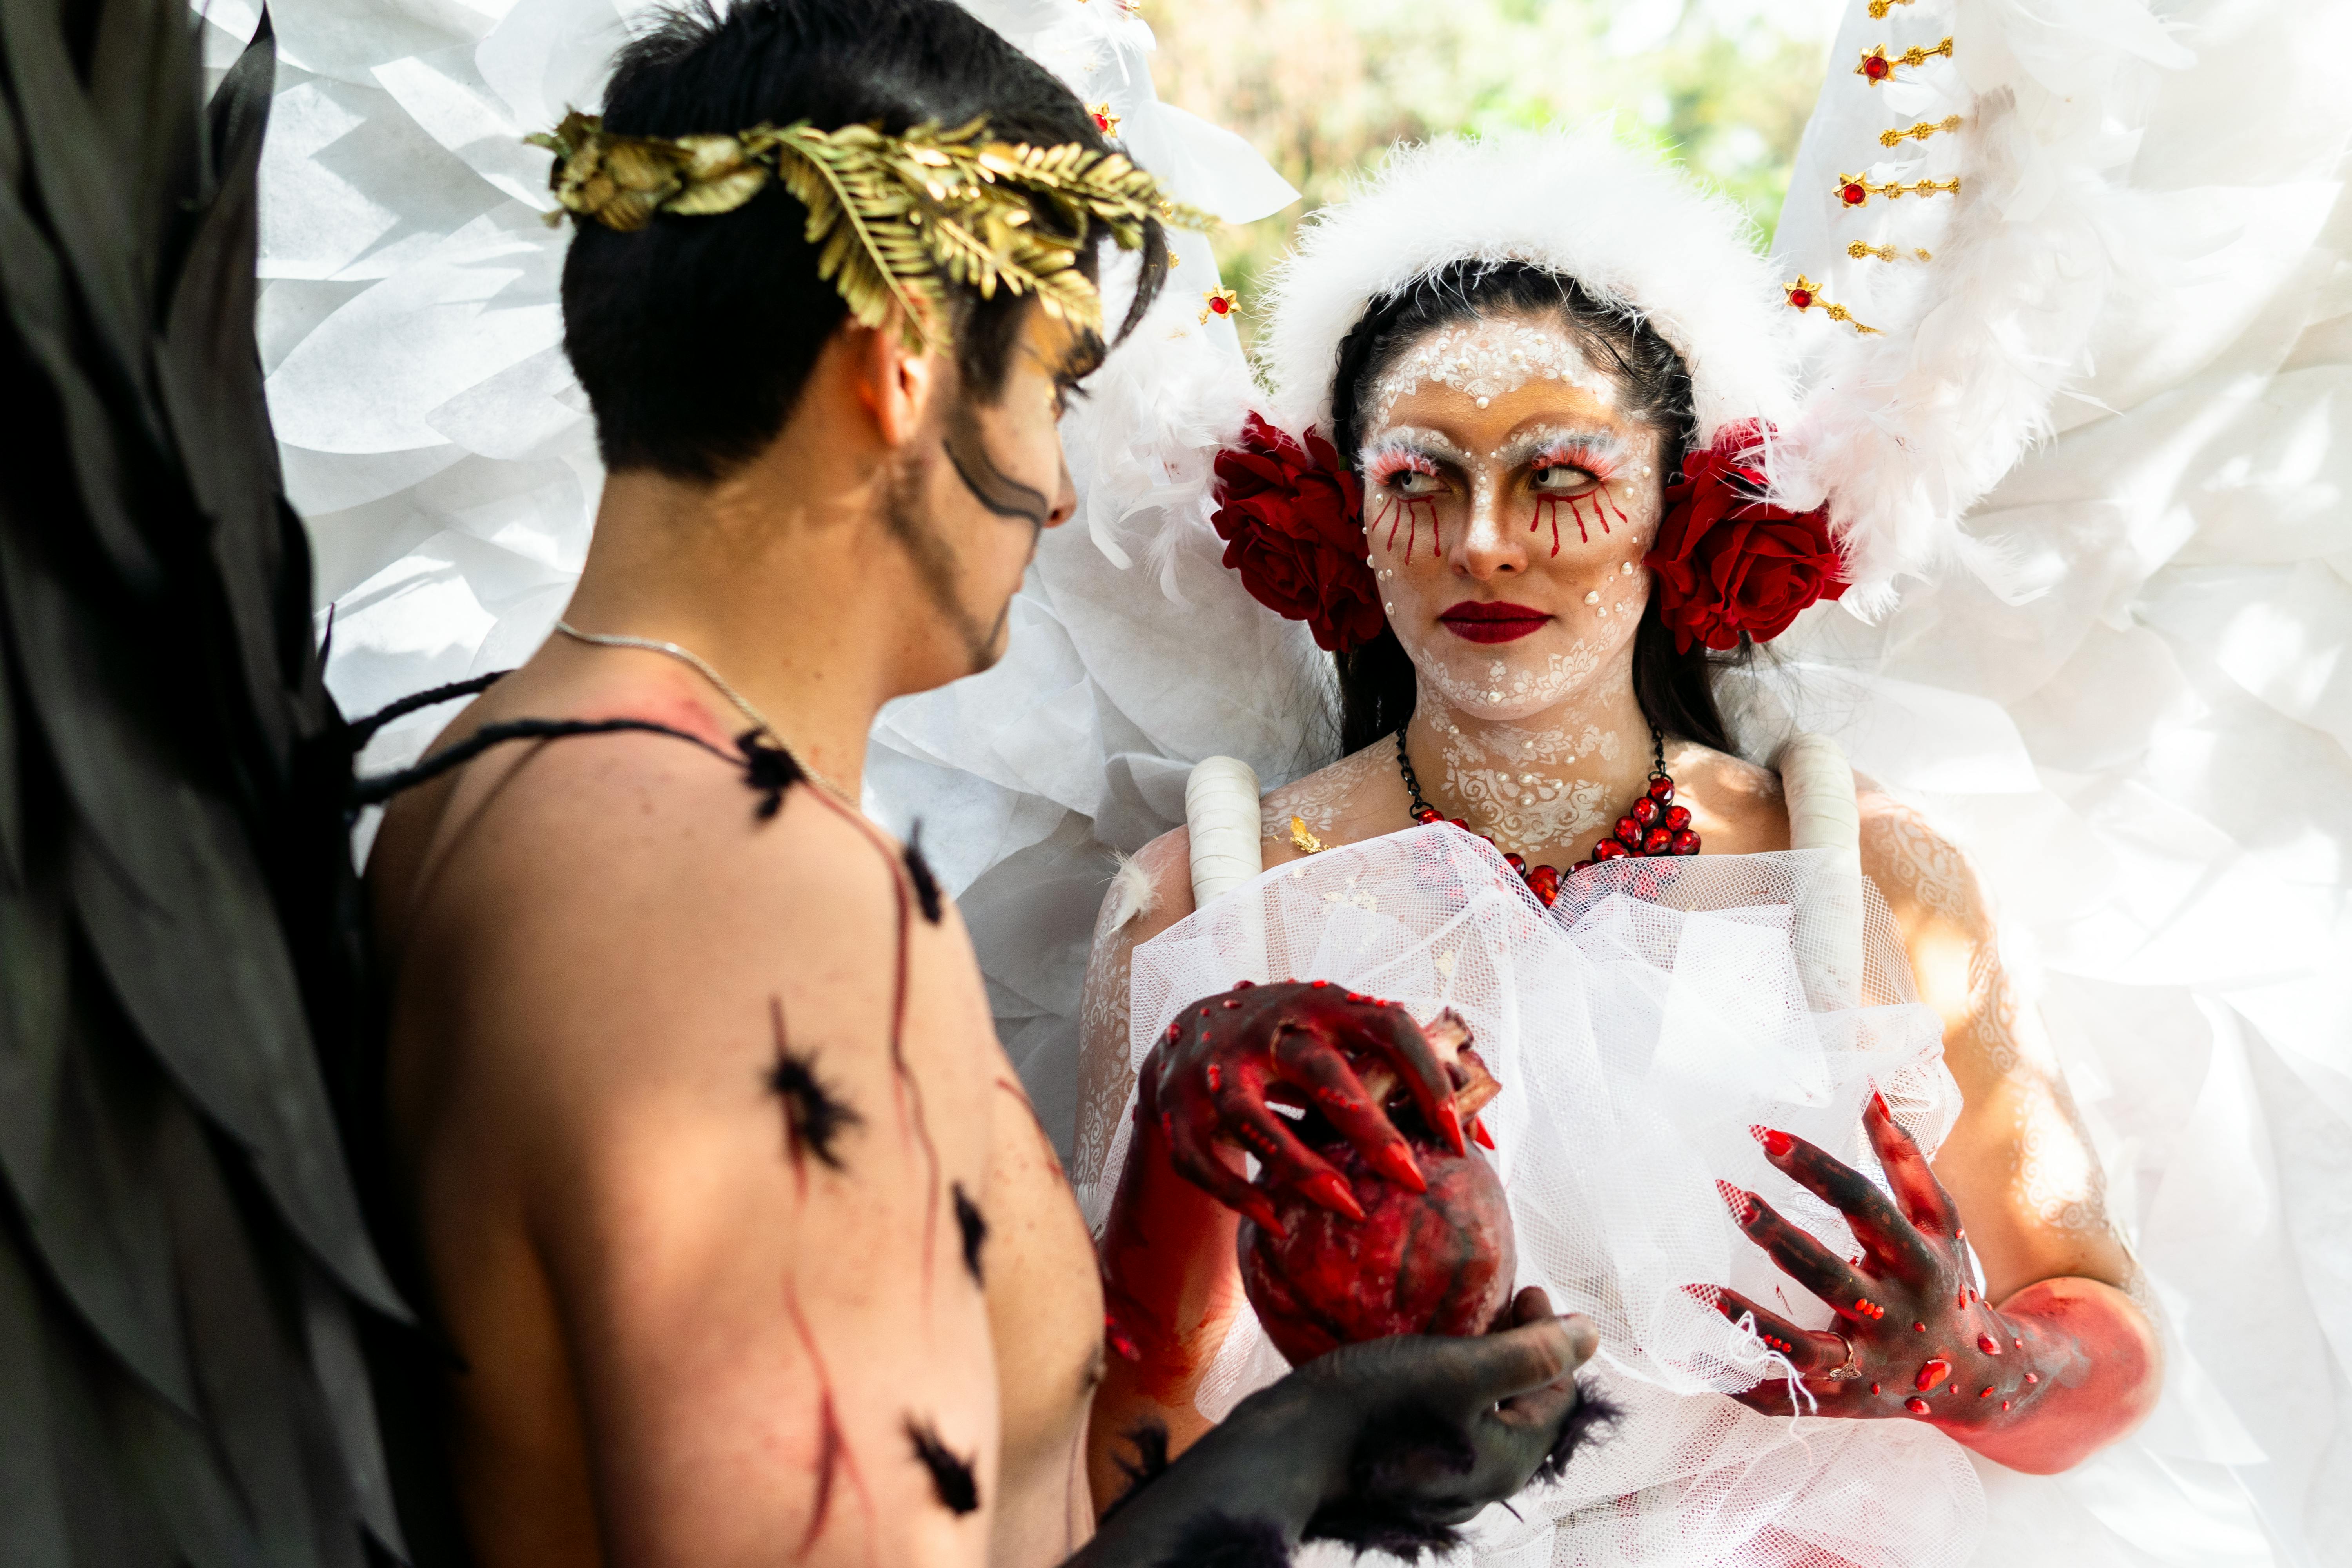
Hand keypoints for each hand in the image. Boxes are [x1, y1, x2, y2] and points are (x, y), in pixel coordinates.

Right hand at [1140, 980, 1466, 1232]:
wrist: (1187, 1034)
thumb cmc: (1293, 1046)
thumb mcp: (1345, 1042)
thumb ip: (1409, 1080)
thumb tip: (1488, 1141)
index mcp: (1322, 1005)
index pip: (1386, 1025)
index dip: (1425, 1074)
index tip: (1457, 1133)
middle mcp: (1267, 1027)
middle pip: (1320, 1070)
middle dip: (1368, 1126)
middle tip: (1411, 1178)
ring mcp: (1215, 1067)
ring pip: (1253, 1116)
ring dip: (1300, 1164)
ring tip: (1347, 1208)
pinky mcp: (1175, 1108)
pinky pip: (1202, 1159)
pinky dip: (1237, 1193)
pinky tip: (1276, 1222)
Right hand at [1292, 1286, 1605, 1543]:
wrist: (1287, 1451)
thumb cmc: (1374, 1406)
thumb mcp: (1461, 1368)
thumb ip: (1530, 1354)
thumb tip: (1590, 1336)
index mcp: (1509, 1459)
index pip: (1559, 1393)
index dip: (1553, 1335)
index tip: (1526, 1289)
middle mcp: (1483, 1484)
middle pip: (1523, 1408)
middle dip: (1519, 1352)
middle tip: (1499, 1302)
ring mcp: (1440, 1486)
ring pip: (1484, 1419)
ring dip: (1485, 1371)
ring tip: (1461, 1325)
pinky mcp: (1403, 1477)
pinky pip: (1447, 1429)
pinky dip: (1451, 1393)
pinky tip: (1422, 1365)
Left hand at [1696, 1094, 2054, 1432]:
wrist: (1981, 1380)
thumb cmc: (1944, 1280)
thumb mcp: (1938, 1220)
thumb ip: (1903, 1157)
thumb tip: (1868, 1088)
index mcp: (1917, 1260)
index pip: (1863, 1204)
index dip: (1815, 1168)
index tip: (1764, 1135)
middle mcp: (1893, 1316)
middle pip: (1831, 1274)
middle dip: (1779, 1236)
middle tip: (1728, 1193)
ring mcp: (1866, 1364)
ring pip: (1803, 1347)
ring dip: (1750, 1317)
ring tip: (1697, 1285)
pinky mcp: (1841, 1399)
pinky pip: (1785, 1396)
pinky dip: (1742, 1383)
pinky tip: (1693, 1360)